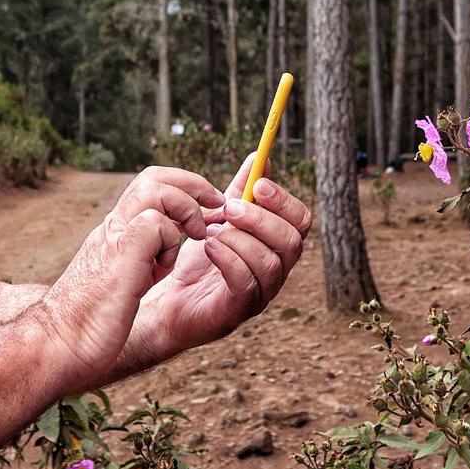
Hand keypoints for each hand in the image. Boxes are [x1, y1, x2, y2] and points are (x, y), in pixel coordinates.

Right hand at [28, 167, 224, 391]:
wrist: (59, 342)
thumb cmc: (90, 321)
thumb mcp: (122, 279)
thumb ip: (140, 260)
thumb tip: (159, 256)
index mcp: (116, 232)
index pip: (149, 186)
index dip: (182, 189)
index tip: (205, 211)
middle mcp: (114, 226)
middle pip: (154, 176)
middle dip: (193, 186)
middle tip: (214, 208)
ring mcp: (115, 236)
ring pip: (156, 187)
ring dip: (186, 208)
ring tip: (196, 236)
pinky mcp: (122, 252)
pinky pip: (157, 223)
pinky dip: (172, 240)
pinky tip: (164, 269)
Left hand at [126, 154, 311, 368]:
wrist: (168, 299)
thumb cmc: (198, 260)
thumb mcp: (220, 218)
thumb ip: (241, 190)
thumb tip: (259, 158)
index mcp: (277, 246)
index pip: (301, 221)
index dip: (284, 200)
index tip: (258, 185)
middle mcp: (276, 270)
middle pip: (292, 242)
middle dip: (262, 220)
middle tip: (231, 208)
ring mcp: (261, 293)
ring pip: (271, 263)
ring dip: (241, 240)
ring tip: (212, 230)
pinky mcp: (238, 310)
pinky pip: (246, 283)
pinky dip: (229, 260)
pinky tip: (209, 247)